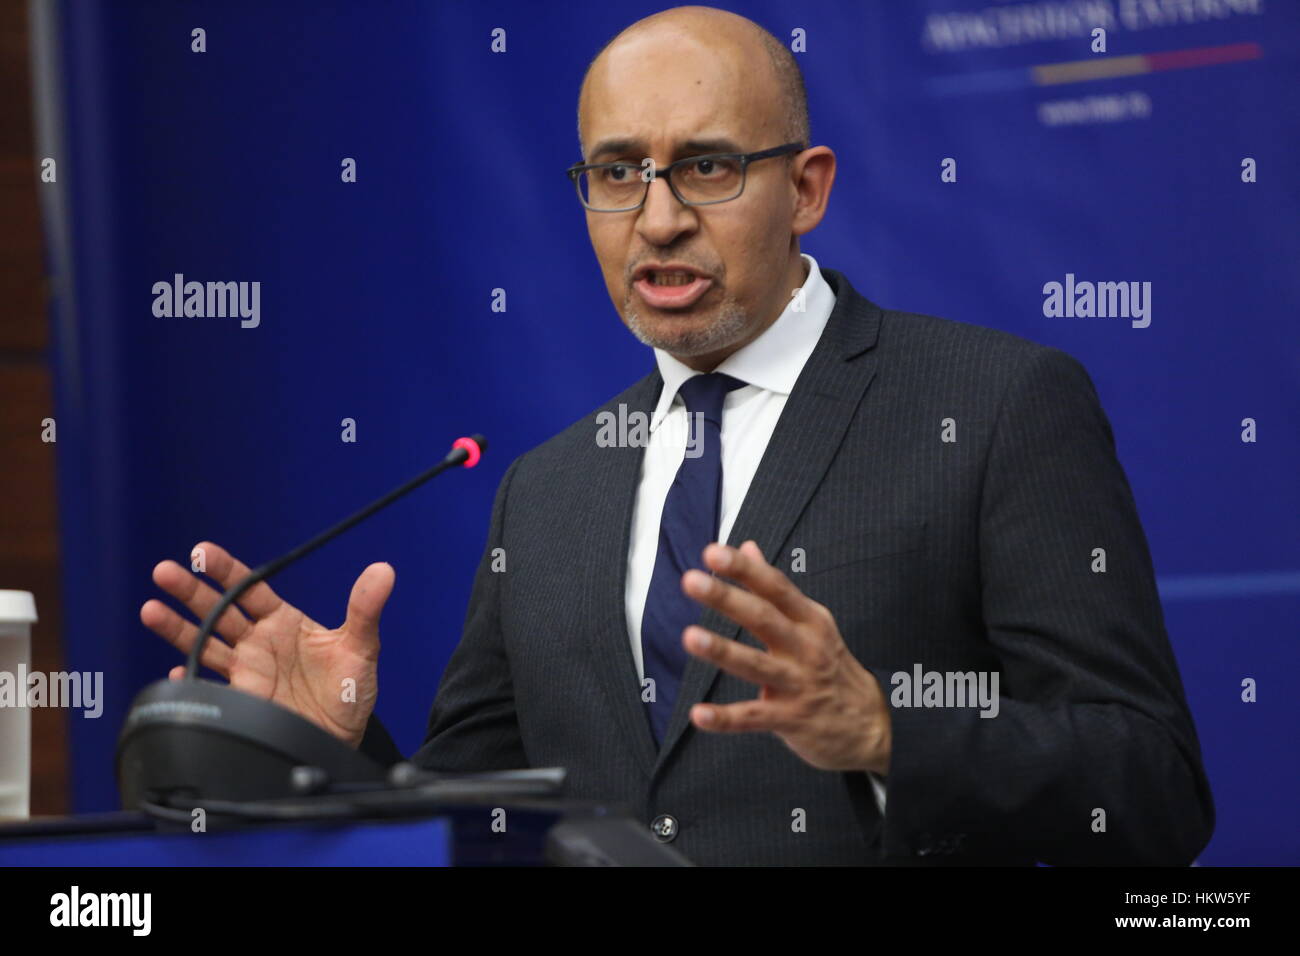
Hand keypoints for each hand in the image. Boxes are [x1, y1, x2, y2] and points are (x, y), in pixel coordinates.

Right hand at [139, 540, 392, 748]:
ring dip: (177, 629)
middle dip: (191, 591)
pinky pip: (210, 686)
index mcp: (283, 621)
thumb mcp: (361, 648)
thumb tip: (384, 570)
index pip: (250, 588)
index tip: (202, 552)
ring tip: (150, 610)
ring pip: (205, 643)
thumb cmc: (350, 690)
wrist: (342, 737)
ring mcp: (246, 670)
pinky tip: (176, 673)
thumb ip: (365, 609)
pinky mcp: (242, 700)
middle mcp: (259, 642)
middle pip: (219, 610)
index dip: (226, 570)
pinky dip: (192, 680)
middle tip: (164, 572)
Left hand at [680, 540, 890, 774]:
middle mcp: (806, 648)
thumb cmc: (831, 666)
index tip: (712, 552)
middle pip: (763, 618)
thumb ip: (774, 588)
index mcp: (810, 620)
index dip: (744, 569)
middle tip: (691, 580)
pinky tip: (698, 714)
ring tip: (689, 637)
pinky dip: (725, 718)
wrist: (871, 725)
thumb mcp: (812, 622)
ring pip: (756, 665)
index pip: (775, 587)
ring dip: (722, 650)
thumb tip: (747, 547)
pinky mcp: (791, 719)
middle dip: (727, 598)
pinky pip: (754, 717)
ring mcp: (799, 684)